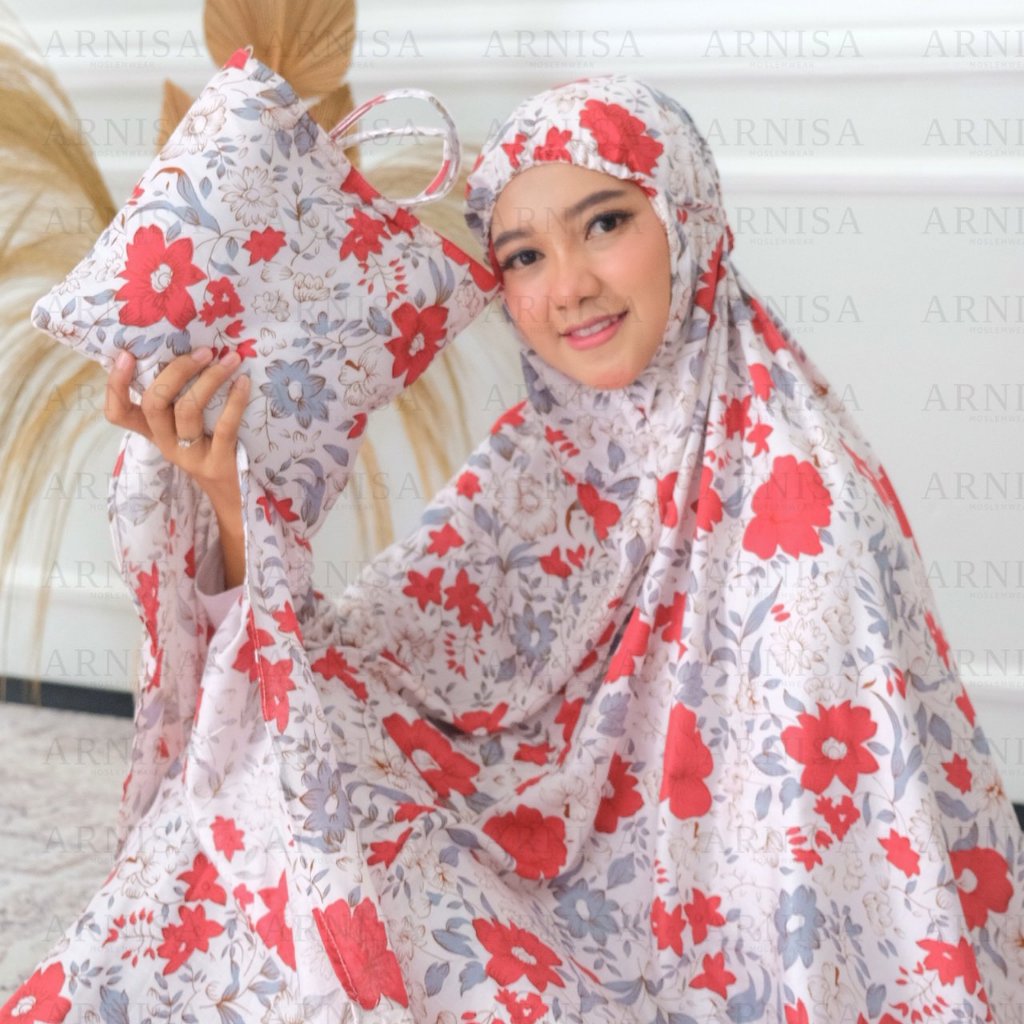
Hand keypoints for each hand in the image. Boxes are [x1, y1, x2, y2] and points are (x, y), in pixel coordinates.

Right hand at [104, 346, 249, 587]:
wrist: (236, 498)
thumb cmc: (211, 451)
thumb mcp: (186, 430)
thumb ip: (176, 402)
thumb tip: (182, 352)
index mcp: (154, 434)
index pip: (117, 413)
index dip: (115, 385)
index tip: (126, 355)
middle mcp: (166, 445)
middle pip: (154, 403)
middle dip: (177, 370)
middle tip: (204, 351)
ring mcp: (191, 457)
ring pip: (188, 410)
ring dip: (209, 379)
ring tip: (229, 360)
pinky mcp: (219, 464)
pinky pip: (223, 427)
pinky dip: (234, 401)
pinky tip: (244, 383)